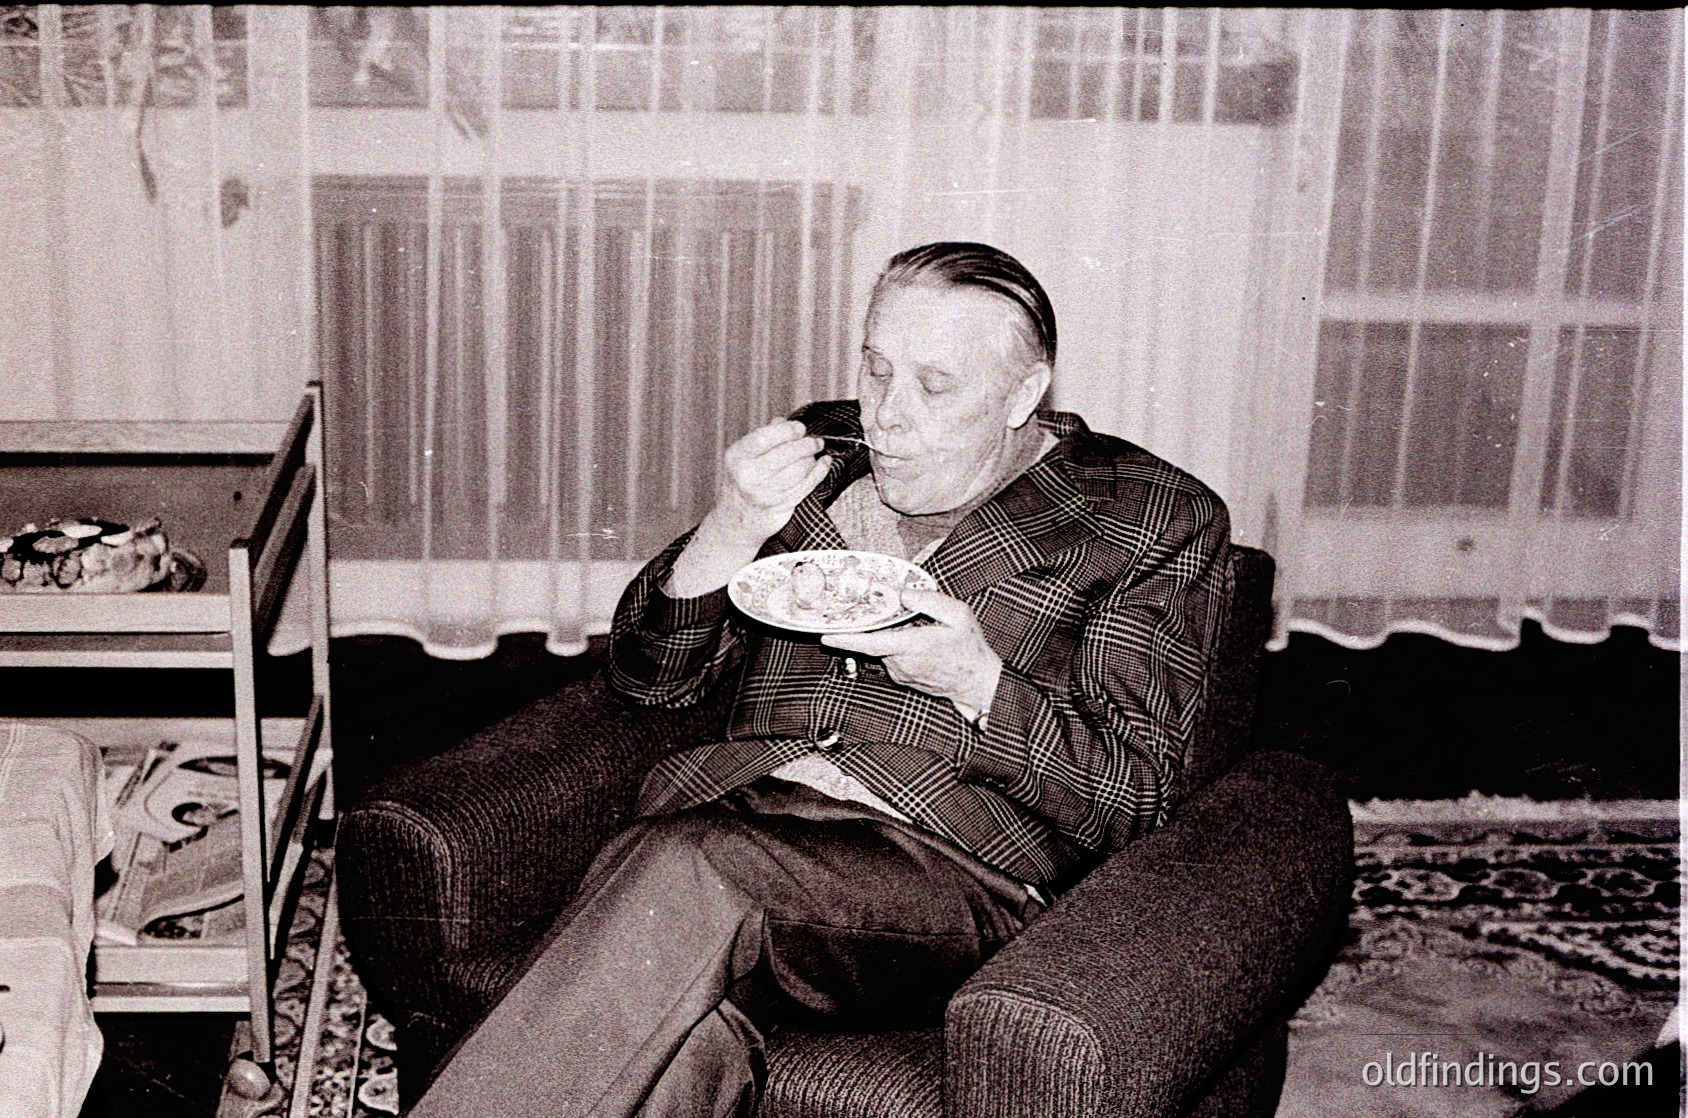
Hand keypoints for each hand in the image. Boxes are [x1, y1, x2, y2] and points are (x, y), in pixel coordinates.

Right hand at [707, 419, 829, 548]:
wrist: (737, 520)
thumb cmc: (746, 480)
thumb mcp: (746, 456)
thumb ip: (765, 436)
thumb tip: (784, 421)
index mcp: (737, 457)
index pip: (763, 438)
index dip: (786, 431)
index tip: (800, 428)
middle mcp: (747, 476)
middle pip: (784, 455)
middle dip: (806, 445)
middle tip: (816, 441)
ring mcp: (763, 494)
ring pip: (798, 471)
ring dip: (812, 459)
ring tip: (815, 452)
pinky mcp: (780, 507)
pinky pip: (806, 486)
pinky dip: (819, 472)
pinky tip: (824, 463)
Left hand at [822, 588, 1001, 721]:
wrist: (977, 682)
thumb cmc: (969, 649)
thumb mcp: (958, 615)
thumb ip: (930, 601)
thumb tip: (905, 593)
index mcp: (912, 646)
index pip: (871, 643)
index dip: (846, 639)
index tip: (826, 634)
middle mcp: (901, 662)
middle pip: (873, 642)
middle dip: (868, 626)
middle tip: (865, 611)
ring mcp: (901, 672)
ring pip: (882, 648)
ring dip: (887, 635)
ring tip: (910, 626)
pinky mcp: (902, 677)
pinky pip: (890, 656)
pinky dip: (894, 645)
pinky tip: (913, 640)